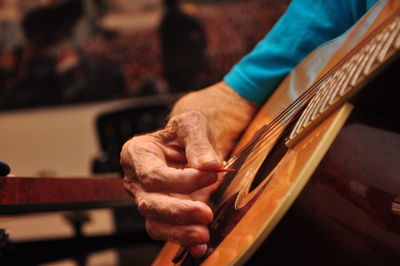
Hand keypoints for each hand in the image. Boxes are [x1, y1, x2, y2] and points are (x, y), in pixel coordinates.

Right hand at [121, 110, 222, 256]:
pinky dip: (183, 241)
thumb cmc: (185, 132)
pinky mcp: (161, 213)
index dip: (182, 180)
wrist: (188, 144)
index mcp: (138, 153)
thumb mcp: (192, 124)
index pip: (153, 174)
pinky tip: (199, 246)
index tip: (210, 176)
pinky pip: (166, 231)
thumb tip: (209, 165)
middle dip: (178, 211)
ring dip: (180, 232)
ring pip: (154, 223)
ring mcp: (147, 198)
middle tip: (205, 213)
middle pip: (149, 203)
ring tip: (204, 234)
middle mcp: (137, 179)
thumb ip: (198, 142)